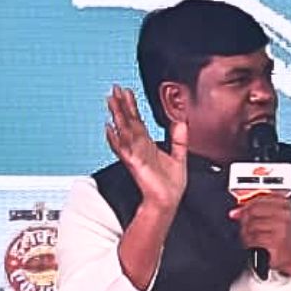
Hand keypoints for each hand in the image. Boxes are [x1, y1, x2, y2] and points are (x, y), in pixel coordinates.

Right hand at [104, 85, 186, 211]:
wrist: (168, 201)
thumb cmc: (170, 184)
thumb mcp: (179, 155)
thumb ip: (179, 139)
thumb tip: (181, 122)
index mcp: (147, 144)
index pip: (137, 120)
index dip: (132, 106)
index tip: (127, 92)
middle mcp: (139, 147)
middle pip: (127, 122)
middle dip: (121, 105)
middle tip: (114, 89)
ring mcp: (135, 154)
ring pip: (124, 131)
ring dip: (117, 116)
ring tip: (111, 101)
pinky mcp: (135, 163)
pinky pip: (124, 149)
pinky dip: (115, 138)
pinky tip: (109, 128)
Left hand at [228, 194, 290, 277]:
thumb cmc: (280, 234)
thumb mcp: (272, 217)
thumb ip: (254, 209)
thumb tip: (235, 212)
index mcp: (284, 204)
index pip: (259, 197)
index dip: (245, 204)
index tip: (238, 211)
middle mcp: (285, 214)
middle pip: (253, 209)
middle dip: (244, 219)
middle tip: (244, 226)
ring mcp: (282, 227)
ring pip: (252, 224)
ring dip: (246, 233)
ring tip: (251, 237)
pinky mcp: (276, 241)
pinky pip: (254, 238)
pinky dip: (250, 242)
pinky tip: (253, 244)